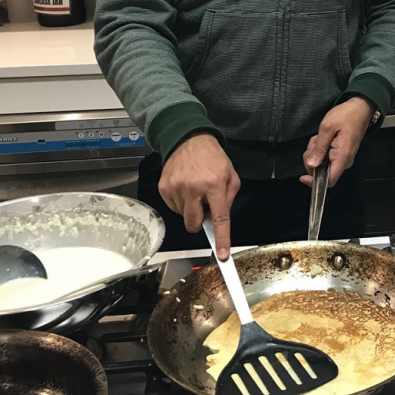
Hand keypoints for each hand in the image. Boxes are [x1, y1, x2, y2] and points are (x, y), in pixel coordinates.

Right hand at [159, 132, 239, 259]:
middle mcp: (193, 188)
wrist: (188, 140)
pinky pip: (173, 207)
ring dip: (190, 208)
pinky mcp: (164, 188)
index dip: (222, 238)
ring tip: (195, 190)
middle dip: (199, 222)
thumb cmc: (212, 158)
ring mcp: (176, 188)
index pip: (219, 218)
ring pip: (183, 216)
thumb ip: (229, 198)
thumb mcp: (230, 175)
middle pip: (193, 223)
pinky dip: (180, 202)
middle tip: (203, 206)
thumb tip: (220, 219)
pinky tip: (185, 188)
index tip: (222, 254)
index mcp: (214, 184)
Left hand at [301, 97, 373, 186]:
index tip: (302, 177)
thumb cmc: (346, 115)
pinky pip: (326, 157)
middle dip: (312, 159)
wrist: (360, 108)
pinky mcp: (340, 154)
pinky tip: (322, 137)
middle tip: (314, 142)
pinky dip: (320, 148)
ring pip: (322, 163)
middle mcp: (344, 162)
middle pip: (322, 172)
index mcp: (342, 157)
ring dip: (316, 151)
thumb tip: (312, 165)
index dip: (314, 182)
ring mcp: (342, 158)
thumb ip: (319, 148)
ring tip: (319, 136)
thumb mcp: (327, 128)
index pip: (329, 181)